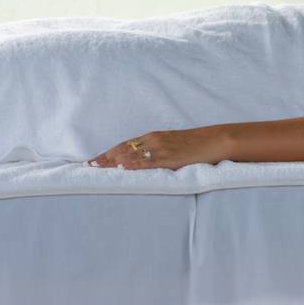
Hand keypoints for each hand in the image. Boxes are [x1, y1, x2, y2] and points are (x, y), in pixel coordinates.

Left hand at [88, 127, 227, 170]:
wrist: (215, 140)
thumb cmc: (197, 144)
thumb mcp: (173, 144)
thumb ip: (158, 151)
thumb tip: (144, 162)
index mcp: (154, 136)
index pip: (125, 144)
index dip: (108, 152)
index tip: (94, 159)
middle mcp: (154, 140)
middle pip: (124, 148)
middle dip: (105, 157)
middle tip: (88, 165)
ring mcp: (161, 148)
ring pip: (132, 154)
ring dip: (114, 161)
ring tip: (98, 167)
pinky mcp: (170, 157)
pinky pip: (148, 161)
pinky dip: (134, 164)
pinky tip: (123, 167)